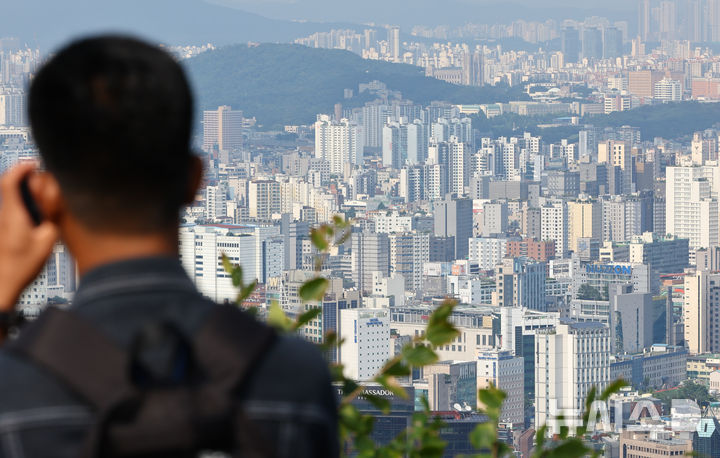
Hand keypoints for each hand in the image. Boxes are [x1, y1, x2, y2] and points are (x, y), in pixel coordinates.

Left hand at [0, 163, 58, 309]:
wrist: (3, 285)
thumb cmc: (24, 265)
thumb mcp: (48, 240)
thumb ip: (51, 218)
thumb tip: (53, 202)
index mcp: (13, 214)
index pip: (9, 182)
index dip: (21, 169)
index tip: (34, 165)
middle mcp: (3, 215)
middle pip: (7, 187)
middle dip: (22, 177)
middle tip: (39, 177)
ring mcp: (0, 223)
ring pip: (8, 198)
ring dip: (22, 192)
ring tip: (39, 196)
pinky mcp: (1, 231)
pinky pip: (9, 210)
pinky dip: (20, 205)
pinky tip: (33, 215)